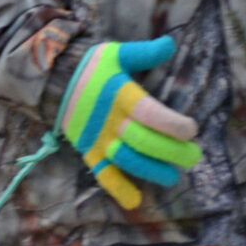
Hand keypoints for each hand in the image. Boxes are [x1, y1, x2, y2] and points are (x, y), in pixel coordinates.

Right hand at [57, 36, 202, 210]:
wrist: (52, 82)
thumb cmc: (90, 68)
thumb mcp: (114, 53)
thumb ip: (143, 52)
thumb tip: (170, 44)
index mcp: (120, 95)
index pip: (149, 113)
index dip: (171, 124)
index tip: (192, 130)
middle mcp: (110, 120)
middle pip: (144, 141)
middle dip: (171, 151)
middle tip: (193, 157)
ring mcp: (98, 139)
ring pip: (127, 160)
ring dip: (152, 171)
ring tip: (172, 177)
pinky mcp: (88, 152)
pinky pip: (102, 174)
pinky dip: (117, 189)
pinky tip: (135, 201)